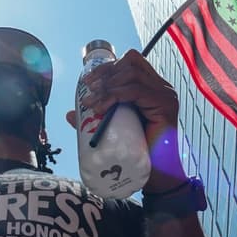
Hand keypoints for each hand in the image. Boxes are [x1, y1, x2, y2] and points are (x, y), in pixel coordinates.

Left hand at [68, 50, 184, 186]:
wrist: (156, 175)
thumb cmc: (138, 153)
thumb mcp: (114, 129)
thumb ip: (97, 119)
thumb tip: (71, 114)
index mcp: (153, 88)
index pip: (131, 62)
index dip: (107, 67)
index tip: (87, 82)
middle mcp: (162, 87)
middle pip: (131, 62)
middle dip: (104, 73)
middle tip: (87, 90)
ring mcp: (165, 95)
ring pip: (131, 74)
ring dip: (106, 85)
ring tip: (90, 102)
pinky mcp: (165, 106)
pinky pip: (135, 91)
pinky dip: (114, 95)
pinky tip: (100, 107)